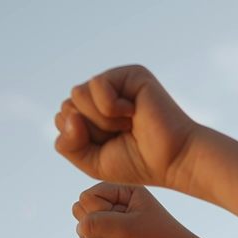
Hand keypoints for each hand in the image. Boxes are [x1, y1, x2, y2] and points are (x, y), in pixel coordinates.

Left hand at [55, 65, 198, 188]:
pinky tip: (133, 112)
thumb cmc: (138, 163)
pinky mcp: (129, 74)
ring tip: (127, 125)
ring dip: (100, 120)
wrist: (174, 160)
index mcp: (93, 113)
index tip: (110, 147)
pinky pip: (96, 85)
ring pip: (77, 94)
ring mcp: (116, 83)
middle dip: (90, 130)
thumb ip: (67, 144)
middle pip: (67, 106)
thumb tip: (69, 112)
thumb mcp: (91, 162)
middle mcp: (103, 94)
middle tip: (120, 136)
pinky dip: (110, 107)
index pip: (63, 119)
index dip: (81, 140)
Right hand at [72, 182, 198, 237]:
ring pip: (87, 236)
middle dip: (100, 234)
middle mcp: (116, 204)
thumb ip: (99, 224)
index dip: (97, 213)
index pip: (86, 197)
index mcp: (122, 190)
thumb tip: (80, 228)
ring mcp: (114, 224)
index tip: (122, 221)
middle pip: (81, 215)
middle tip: (124, 237)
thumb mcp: (128, 229)